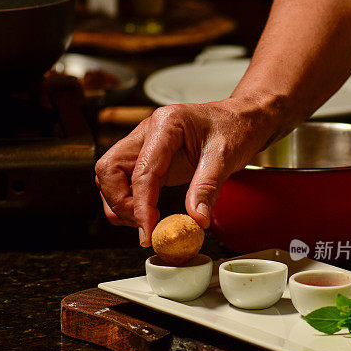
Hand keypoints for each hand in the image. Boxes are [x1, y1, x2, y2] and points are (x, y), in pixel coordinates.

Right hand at [95, 96, 277, 245]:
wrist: (241, 120)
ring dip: (120, 203)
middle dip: (121, 202)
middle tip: (145, 225)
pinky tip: (148, 213)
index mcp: (166, 125)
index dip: (141, 206)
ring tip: (147, 221)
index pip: (141, 171)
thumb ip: (206, 189)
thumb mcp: (225, 159)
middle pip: (109, 170)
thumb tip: (195, 220)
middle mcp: (147, 132)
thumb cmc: (234, 129)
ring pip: (110, 176)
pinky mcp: (146, 158)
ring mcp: (143, 144)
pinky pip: (123, 181)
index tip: (148, 231)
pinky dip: (129, 201)